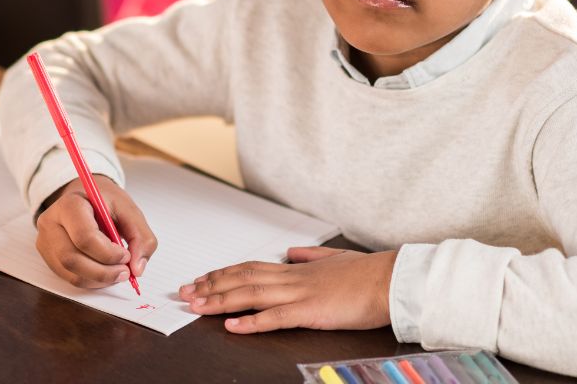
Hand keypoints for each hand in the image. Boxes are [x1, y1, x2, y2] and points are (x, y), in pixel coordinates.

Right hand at [34, 175, 157, 288]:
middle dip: (104, 272)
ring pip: (71, 273)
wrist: (86, 198)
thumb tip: (137, 268)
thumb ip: (141, 237)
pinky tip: (105, 272)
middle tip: (126, 271)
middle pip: (72, 259)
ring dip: (100, 280)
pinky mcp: (49, 257)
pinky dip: (92, 281)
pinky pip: (70, 278)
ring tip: (118, 272)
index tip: (126, 255)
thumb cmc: (105, 203)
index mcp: (70, 205)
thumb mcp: (129, 210)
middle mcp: (51, 223)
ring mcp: (46, 241)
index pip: (84, 237)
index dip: (108, 253)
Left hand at [177, 246, 397, 332]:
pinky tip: (232, 326)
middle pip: (242, 279)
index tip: (202, 279)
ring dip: (220, 301)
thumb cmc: (368, 273)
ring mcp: (300, 293)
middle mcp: (292, 277)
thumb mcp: (335, 258)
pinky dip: (251, 322)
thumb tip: (292, 251)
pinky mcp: (311, 311)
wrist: (391, 280)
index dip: (223, 273)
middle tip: (185, 293)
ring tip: (196, 306)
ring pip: (250, 295)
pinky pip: (274, 317)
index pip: (250, 268)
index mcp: (297, 268)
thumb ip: (310, 256)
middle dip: (210, 286)